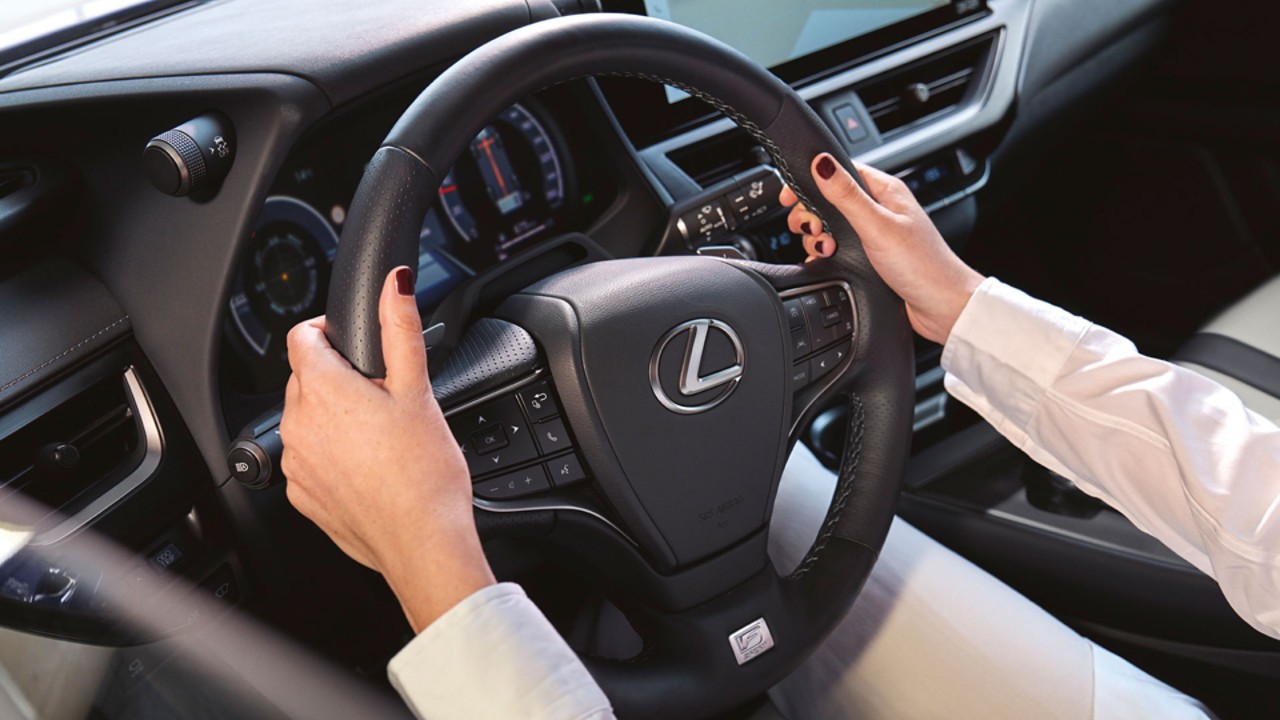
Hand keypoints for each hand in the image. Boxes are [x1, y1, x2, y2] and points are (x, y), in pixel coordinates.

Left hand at [280, 266, 493, 631]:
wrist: (422, 542)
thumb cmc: (424, 472)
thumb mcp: (418, 389)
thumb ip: (400, 328)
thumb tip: (394, 284)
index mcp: (322, 390)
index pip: (302, 336)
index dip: (329, 331)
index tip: (356, 345)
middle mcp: (297, 425)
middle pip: (305, 378)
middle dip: (339, 378)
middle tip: (384, 396)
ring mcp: (296, 463)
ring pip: (306, 419)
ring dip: (334, 417)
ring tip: (381, 435)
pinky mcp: (302, 496)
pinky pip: (308, 459)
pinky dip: (332, 454)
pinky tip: (370, 466)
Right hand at [780, 154, 984, 344]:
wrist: (942, 307)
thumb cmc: (923, 266)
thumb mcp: (877, 226)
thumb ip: (846, 196)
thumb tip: (822, 164)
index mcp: (885, 191)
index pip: (840, 171)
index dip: (812, 180)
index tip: (790, 197)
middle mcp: (880, 209)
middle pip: (829, 199)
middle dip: (811, 214)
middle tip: (813, 230)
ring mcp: (875, 233)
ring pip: (831, 225)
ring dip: (818, 237)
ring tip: (826, 248)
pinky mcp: (871, 255)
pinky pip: (837, 247)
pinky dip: (826, 254)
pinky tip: (827, 261)